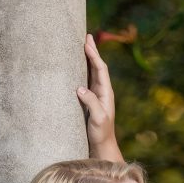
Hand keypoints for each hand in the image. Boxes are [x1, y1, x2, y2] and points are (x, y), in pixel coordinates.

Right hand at [77, 34, 120, 159]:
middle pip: (97, 67)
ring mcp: (96, 96)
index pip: (100, 70)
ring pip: (92, 72)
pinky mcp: (90, 101)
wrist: (102, 146)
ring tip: (82, 46)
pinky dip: (82, 71)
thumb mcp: (98, 118)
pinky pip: (86, 81)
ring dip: (87, 59)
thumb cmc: (101, 133)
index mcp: (106, 93)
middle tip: (87, 36)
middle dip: (92, 51)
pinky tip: (77, 67)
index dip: (94, 56)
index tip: (87, 43)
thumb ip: (91, 102)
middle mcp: (102, 92)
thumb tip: (79, 88)